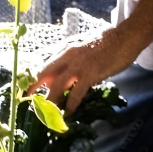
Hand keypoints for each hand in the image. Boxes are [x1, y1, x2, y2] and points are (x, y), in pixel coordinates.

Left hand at [27, 27, 142, 114]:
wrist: (125, 37)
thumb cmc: (107, 43)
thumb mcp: (82, 48)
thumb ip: (72, 60)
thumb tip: (64, 75)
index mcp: (64, 49)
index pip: (44, 65)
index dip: (34, 78)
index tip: (27, 89)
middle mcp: (67, 56)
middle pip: (43, 75)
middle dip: (33, 90)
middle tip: (29, 103)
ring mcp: (77, 65)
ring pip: (56, 86)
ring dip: (50, 102)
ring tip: (48, 114)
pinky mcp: (90, 73)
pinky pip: (76, 93)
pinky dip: (70, 104)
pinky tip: (69, 113)